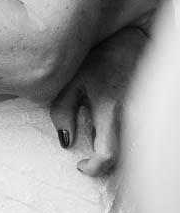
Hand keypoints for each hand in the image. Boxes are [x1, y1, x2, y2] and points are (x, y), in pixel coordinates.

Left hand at [49, 25, 147, 176]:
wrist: (130, 44)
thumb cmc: (100, 60)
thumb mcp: (73, 80)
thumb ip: (63, 110)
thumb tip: (65, 141)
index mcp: (111, 110)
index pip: (107, 155)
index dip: (93, 168)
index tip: (81, 165)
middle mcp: (132, 117)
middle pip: (122, 160)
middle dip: (103, 162)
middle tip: (89, 152)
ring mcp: (144, 118)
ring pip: (131, 151)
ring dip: (115, 152)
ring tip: (101, 136)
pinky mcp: (149, 116)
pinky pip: (137, 139)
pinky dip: (125, 142)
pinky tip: (115, 129)